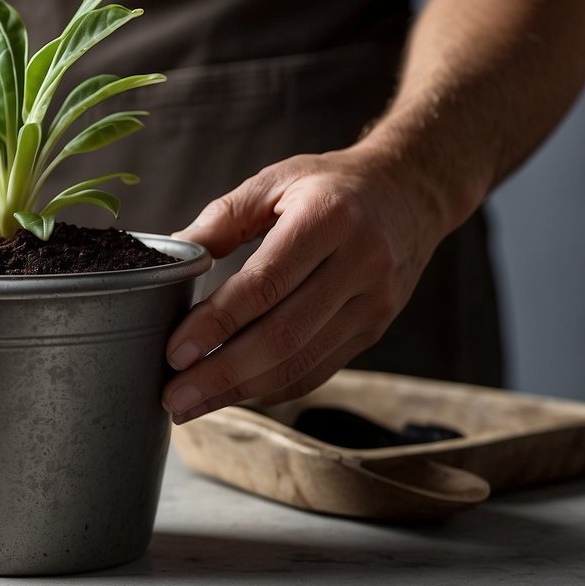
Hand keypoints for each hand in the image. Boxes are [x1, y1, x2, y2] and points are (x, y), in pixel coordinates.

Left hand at [162, 143, 451, 421]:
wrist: (411, 192)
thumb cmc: (331, 184)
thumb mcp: (276, 181)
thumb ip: (223, 218)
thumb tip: (172, 257)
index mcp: (328, 219)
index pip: (264, 284)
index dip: (216, 324)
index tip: (175, 351)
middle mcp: (359, 264)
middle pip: (282, 336)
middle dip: (221, 373)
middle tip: (174, 396)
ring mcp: (373, 302)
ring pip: (301, 362)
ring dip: (241, 391)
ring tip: (192, 405)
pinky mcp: (374, 328)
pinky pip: (319, 369)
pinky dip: (273, 388)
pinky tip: (234, 394)